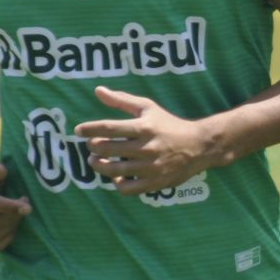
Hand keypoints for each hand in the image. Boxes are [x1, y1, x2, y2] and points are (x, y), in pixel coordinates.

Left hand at [76, 86, 214, 196]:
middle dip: (93, 147)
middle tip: (91, 145)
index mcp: (144, 127)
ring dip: (100, 165)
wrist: (199, 146)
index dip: (89, 129)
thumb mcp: (148, 108)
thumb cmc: (169, 125)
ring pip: (114, 170)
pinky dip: (118, 183)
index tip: (79, 130)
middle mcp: (146, 147)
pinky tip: (117, 176)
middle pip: (107, 149)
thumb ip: (122, 100)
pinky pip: (128, 188)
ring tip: (97, 160)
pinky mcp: (155, 182)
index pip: (108, 128)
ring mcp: (151, 167)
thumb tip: (97, 90)